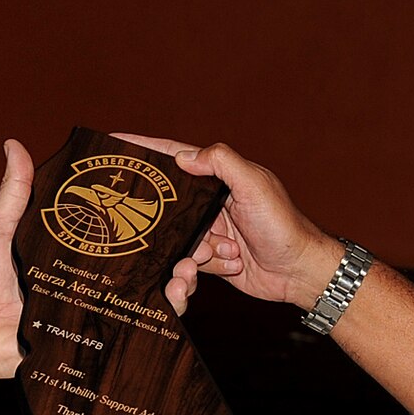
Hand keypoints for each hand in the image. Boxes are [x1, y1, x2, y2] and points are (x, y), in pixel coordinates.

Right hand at [113, 136, 338, 308]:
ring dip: (193, 251)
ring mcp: (211, 231)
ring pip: (177, 240)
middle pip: (169, 205)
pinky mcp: (211, 259)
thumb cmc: (283, 225)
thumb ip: (222, 162)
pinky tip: (221, 269)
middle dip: (162, 221)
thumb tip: (184, 156)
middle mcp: (212, 202)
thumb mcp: (255, 185)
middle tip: (156, 227)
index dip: (146, 150)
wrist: (298, 272)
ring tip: (219, 254)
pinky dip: (201, 270)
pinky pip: (189, 264)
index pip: (176, 157)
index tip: (114, 142)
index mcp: (220, 177)